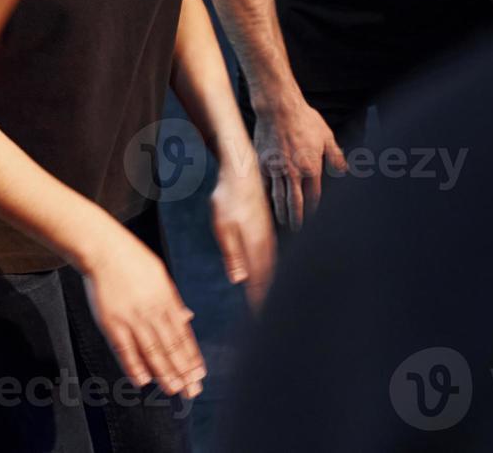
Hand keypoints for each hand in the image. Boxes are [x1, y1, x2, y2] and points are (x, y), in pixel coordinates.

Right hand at [80, 233, 204, 398]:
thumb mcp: (160, 277)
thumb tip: (188, 317)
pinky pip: (125, 349)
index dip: (192, 356)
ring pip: (152, 351)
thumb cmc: (133, 262)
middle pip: (171, 346)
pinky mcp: (112, 322)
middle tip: (192, 390)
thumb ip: (173, 301)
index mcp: (167, 299)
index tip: (199, 374)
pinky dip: (134, 366)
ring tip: (173, 389)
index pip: (183, 334)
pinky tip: (142, 380)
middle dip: (183, 370)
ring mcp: (133, 318)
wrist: (105, 250)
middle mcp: (153, 311)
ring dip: (164, 372)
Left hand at [211, 158, 275, 308]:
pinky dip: (268, 270)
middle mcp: (265, 242)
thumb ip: (232, 254)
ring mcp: (267, 234)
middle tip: (268, 320)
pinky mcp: (264, 228)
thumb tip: (240, 280)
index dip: (259, 301)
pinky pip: (269, 255)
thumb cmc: (227, 198)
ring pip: (270, 266)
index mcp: (255, 245)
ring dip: (269, 285)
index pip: (259, 280)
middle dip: (267, 298)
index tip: (261, 321)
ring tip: (268, 303)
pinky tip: (266, 275)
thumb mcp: (222, 227)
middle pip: (268, 276)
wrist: (241, 170)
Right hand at [253, 96, 347, 230]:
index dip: (313, 210)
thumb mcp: (326, 136)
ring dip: (282, 213)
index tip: (314, 219)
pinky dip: (266, 198)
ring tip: (284, 223)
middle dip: (297, 220)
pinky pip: (264, 186)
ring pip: (279, 198)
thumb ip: (335, 156)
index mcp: (311, 168)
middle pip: (295, 204)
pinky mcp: (262, 164)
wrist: (278, 108)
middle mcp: (294, 173)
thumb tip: (344, 169)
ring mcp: (276, 170)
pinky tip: (267, 205)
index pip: (313, 197)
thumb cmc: (303, 119)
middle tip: (297, 230)